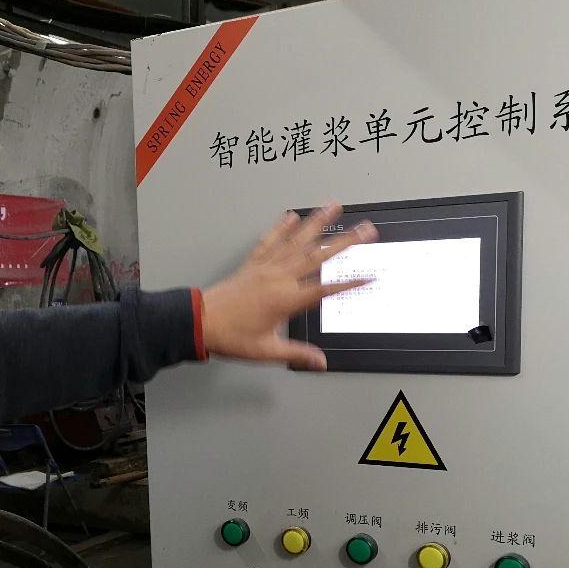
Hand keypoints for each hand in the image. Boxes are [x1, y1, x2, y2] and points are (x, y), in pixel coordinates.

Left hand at [200, 202, 376, 370]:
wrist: (200, 321)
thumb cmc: (230, 336)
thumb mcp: (267, 351)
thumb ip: (296, 353)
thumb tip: (319, 361)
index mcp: (286, 300)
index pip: (326, 289)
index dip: (350, 284)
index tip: (369, 277)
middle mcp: (278, 278)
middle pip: (318, 256)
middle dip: (345, 242)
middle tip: (365, 229)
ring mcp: (265, 268)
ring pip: (296, 240)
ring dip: (317, 222)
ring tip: (332, 206)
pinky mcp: (252, 264)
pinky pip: (269, 241)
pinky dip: (281, 228)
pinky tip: (291, 216)